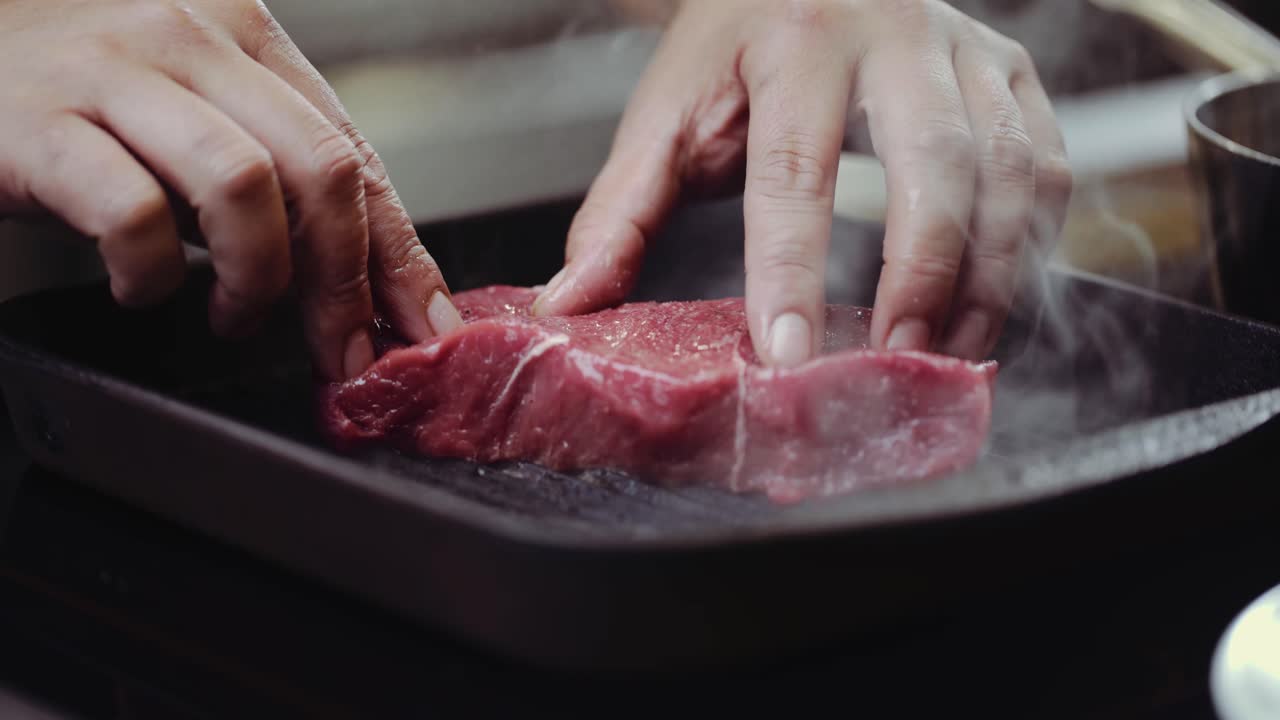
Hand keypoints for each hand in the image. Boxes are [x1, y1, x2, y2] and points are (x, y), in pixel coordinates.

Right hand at [0, 0, 461, 380]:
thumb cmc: (76, 98)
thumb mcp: (191, 117)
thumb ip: (267, 173)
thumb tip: (357, 280)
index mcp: (242, 36)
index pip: (352, 153)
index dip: (398, 253)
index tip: (423, 325)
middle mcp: (187, 38)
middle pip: (319, 169)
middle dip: (345, 282)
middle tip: (338, 346)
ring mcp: (111, 72)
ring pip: (243, 185)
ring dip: (257, 279)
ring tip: (237, 316)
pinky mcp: (36, 123)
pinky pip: (133, 213)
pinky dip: (153, 274)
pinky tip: (141, 287)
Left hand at [533, 0, 1071, 364]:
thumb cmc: (732, 45)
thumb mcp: (668, 113)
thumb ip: (621, 211)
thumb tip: (569, 304)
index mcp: (795, 41)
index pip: (796, 170)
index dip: (791, 272)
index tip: (786, 355)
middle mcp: (895, 33)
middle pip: (935, 167)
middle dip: (922, 277)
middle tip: (895, 361)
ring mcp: (965, 49)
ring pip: (1009, 171)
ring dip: (988, 277)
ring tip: (945, 353)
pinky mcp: (1011, 70)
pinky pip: (1046, 163)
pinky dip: (1031, 243)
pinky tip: (992, 298)